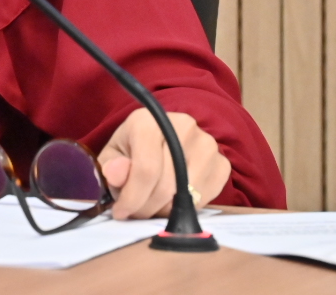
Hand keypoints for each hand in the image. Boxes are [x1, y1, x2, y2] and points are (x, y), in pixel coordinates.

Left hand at [95, 108, 229, 219]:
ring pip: (186, 195)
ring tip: (151, 207)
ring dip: (165, 211)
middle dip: (146, 208)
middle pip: (166, 185)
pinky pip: (205, 198)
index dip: (132, 198)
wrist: (162, 138)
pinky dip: (186, 208)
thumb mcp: (114, 153)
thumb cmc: (133, 147)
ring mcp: (208, 145)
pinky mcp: (222, 163)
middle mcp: (184, 127)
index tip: (121, 212)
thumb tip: (117, 176)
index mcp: (150, 121)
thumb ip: (113, 165)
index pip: (146, 170)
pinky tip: (172, 202)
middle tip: (135, 214)